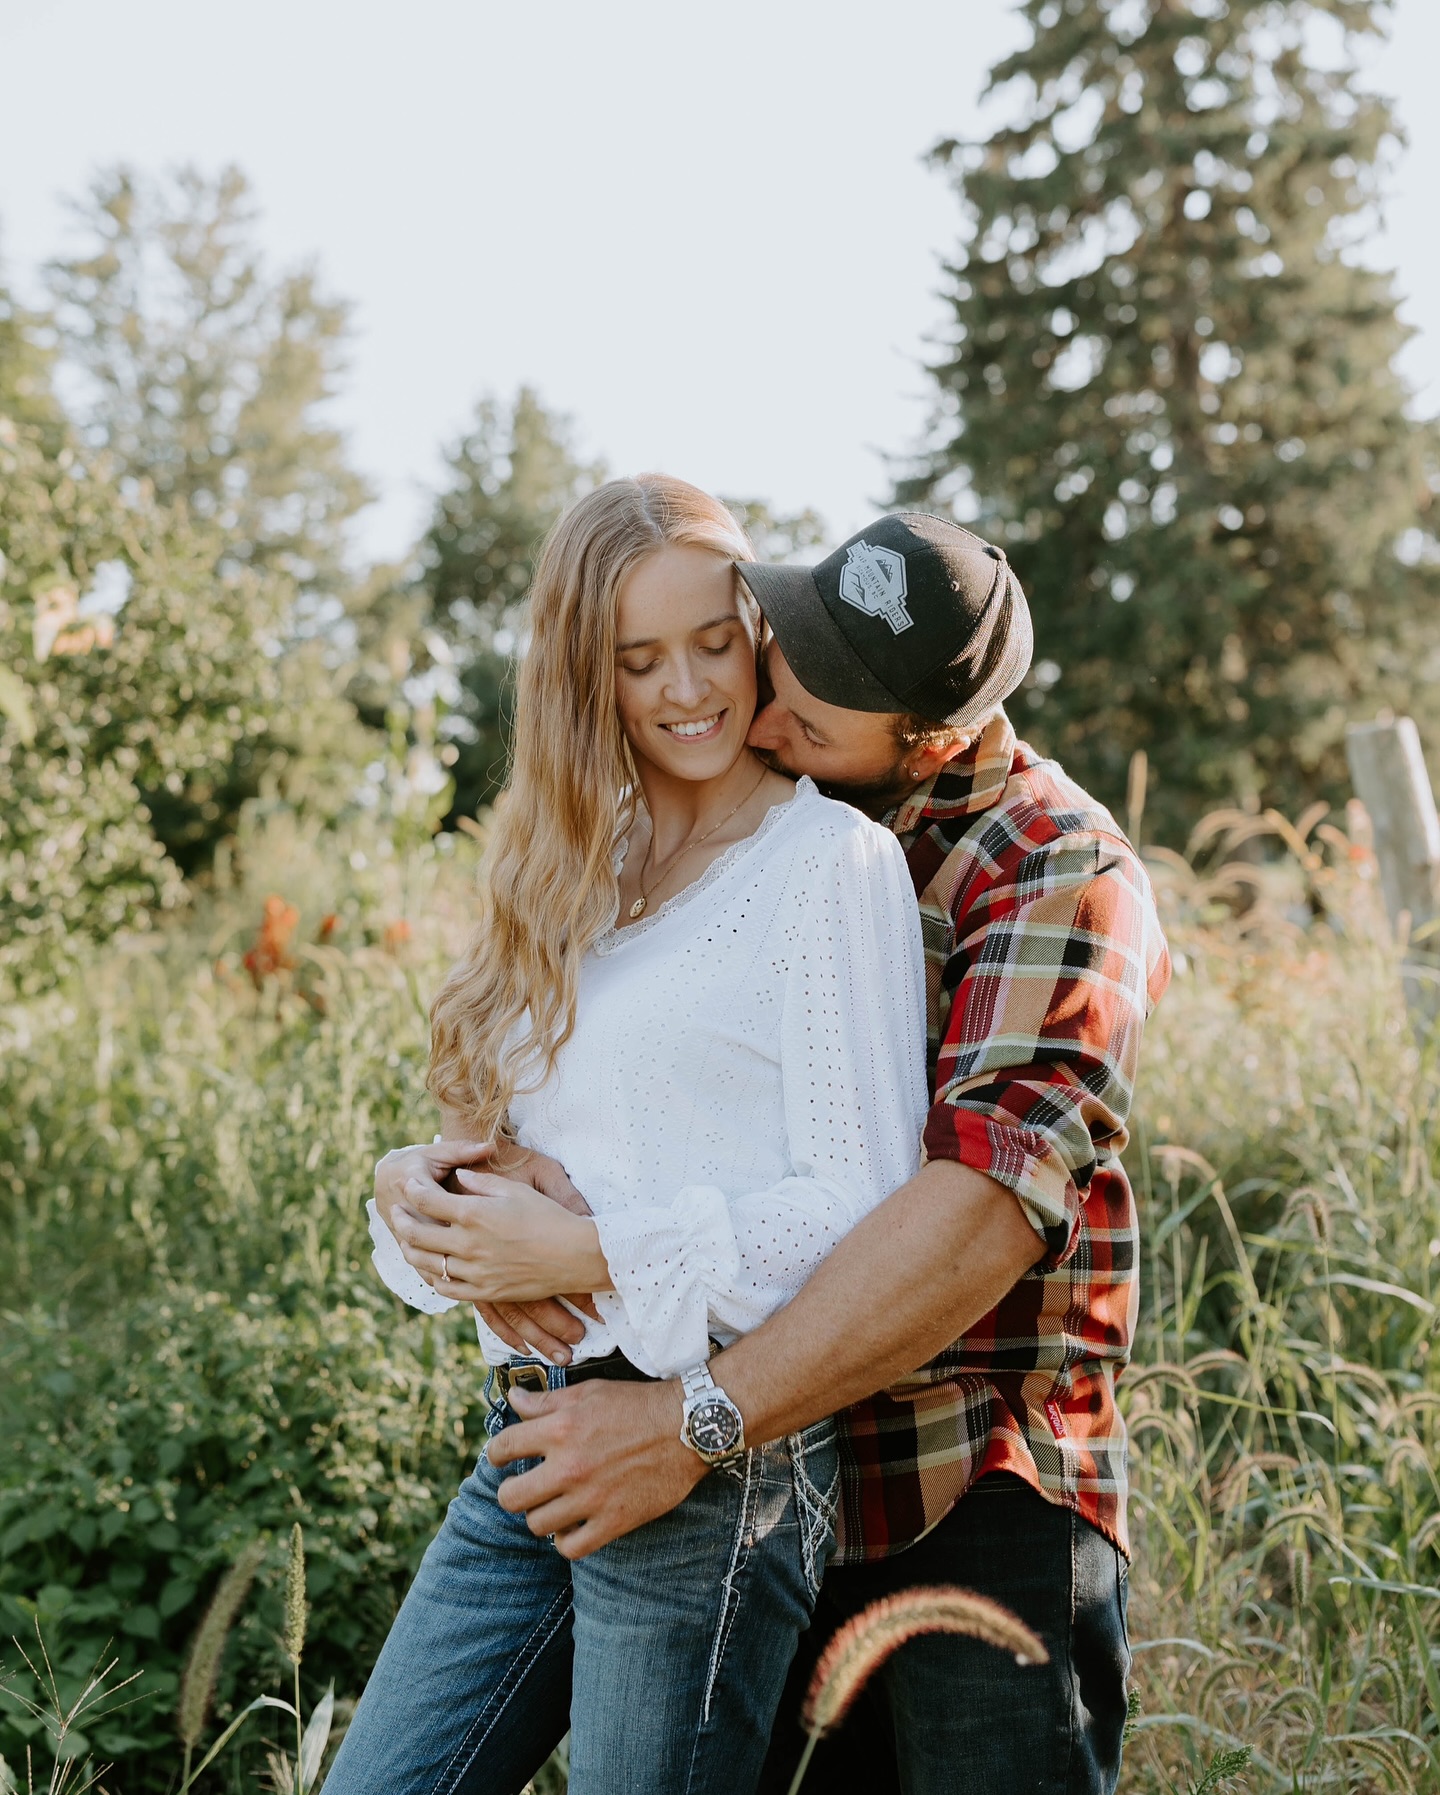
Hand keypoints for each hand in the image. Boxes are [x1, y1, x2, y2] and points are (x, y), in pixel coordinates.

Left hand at [377, 1141, 596, 1360]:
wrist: (574, 1255)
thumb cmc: (547, 1217)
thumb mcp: (514, 1190)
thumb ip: (480, 1183)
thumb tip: (456, 1176)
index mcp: (474, 1214)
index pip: (427, 1200)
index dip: (413, 1191)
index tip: (409, 1186)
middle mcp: (468, 1244)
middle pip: (418, 1233)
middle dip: (402, 1220)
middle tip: (397, 1212)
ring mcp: (474, 1272)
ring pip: (426, 1263)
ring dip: (410, 1250)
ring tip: (406, 1241)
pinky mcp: (483, 1292)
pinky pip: (446, 1288)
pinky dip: (433, 1276)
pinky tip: (431, 1268)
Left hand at [487, 1380, 705, 1558]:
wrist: (687, 1427)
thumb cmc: (638, 1405)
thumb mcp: (589, 1393)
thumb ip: (547, 1401)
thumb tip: (513, 1399)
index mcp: (560, 1429)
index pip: (502, 1449)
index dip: (496, 1455)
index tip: (502, 1458)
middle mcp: (569, 1466)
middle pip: (511, 1497)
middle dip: (512, 1490)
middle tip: (525, 1485)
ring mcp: (591, 1498)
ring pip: (537, 1525)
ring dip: (540, 1514)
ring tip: (552, 1503)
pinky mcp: (613, 1521)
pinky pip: (571, 1548)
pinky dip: (566, 1540)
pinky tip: (572, 1524)